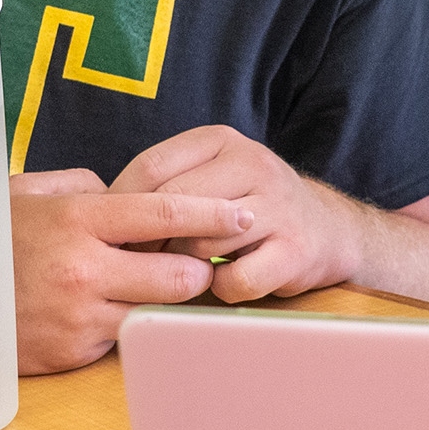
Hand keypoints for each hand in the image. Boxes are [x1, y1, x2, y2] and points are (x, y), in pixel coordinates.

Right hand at [10, 169, 253, 373]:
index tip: (242, 214)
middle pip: (179, 276)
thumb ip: (81, 185)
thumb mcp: (25, 194)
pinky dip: (124, 324)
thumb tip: (121, 187)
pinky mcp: (70, 353)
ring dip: (162, 302)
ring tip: (153, 287)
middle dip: (196, 271)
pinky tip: (109, 311)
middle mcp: (83, 270)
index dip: (211, 215)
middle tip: (197, 263)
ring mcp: (77, 316)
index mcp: (76, 221)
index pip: (164, 215)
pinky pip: (120, 337)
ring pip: (156, 312)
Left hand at [109, 126, 359, 303]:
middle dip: (150, 242)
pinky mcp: (296, 251)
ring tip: (197, 265)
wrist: (326, 228)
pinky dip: (223, 289)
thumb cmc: (248, 206)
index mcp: (222, 141)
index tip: (111, 233)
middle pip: (172, 207)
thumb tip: (102, 221)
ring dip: (189, 266)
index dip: (122, 206)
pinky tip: (228, 280)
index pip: (151, 168)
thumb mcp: (208, 175)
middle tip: (144, 262)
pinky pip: (235, 280)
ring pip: (200, 244)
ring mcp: (279, 207)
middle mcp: (254, 164)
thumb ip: (162, 185)